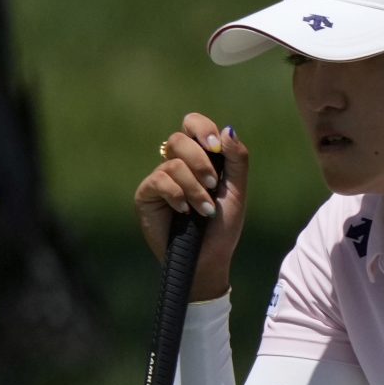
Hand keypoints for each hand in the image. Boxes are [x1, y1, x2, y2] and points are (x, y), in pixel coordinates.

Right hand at [133, 114, 248, 301]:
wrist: (208, 259)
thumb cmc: (223, 227)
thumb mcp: (237, 191)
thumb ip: (237, 160)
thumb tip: (228, 129)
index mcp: (200, 158)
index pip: (193, 125)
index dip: (202, 128)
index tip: (215, 146)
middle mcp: (177, 164)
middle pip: (178, 138)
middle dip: (200, 161)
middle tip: (214, 184)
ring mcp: (160, 179)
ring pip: (172, 163)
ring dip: (195, 188)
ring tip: (205, 210)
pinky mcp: (146, 194)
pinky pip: (159, 180)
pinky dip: (177, 195)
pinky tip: (185, 212)